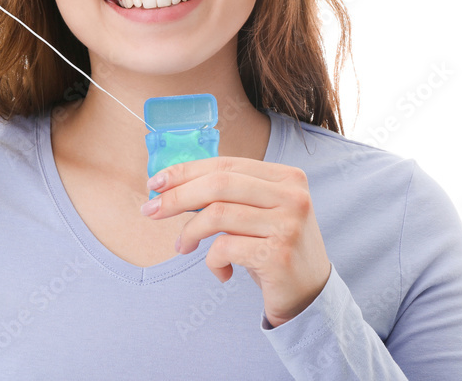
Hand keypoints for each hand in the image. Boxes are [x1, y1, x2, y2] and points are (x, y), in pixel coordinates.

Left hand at [142, 157, 331, 327]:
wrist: (310, 296)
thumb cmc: (274, 249)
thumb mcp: (259, 213)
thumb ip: (229, 194)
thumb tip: (171, 184)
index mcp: (286, 177)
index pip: (226, 164)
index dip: (186, 171)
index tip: (155, 182)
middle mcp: (292, 195)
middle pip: (219, 184)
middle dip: (177, 196)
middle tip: (150, 210)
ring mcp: (288, 224)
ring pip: (218, 214)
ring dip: (190, 232)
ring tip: (183, 247)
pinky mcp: (278, 254)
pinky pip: (225, 248)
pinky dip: (212, 261)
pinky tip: (221, 271)